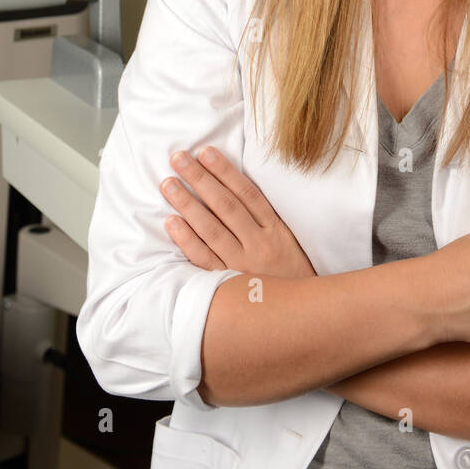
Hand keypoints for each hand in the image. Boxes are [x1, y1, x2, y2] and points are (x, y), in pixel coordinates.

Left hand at [161, 146, 316, 279]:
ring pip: (212, 229)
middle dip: (200, 179)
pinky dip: (187, 240)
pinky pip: (204, 259)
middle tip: (177, 159)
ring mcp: (242, 265)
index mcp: (276, 229)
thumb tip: (234, 188)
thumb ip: (265, 218)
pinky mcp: (228, 284)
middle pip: (225, 206)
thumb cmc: (291, 274)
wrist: (301, 316)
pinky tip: (172, 223)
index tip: (205, 152)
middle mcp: (259, 244)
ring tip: (168, 184)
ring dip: (188, 204)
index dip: (225, 171)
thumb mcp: (288, 241)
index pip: (247, 193)